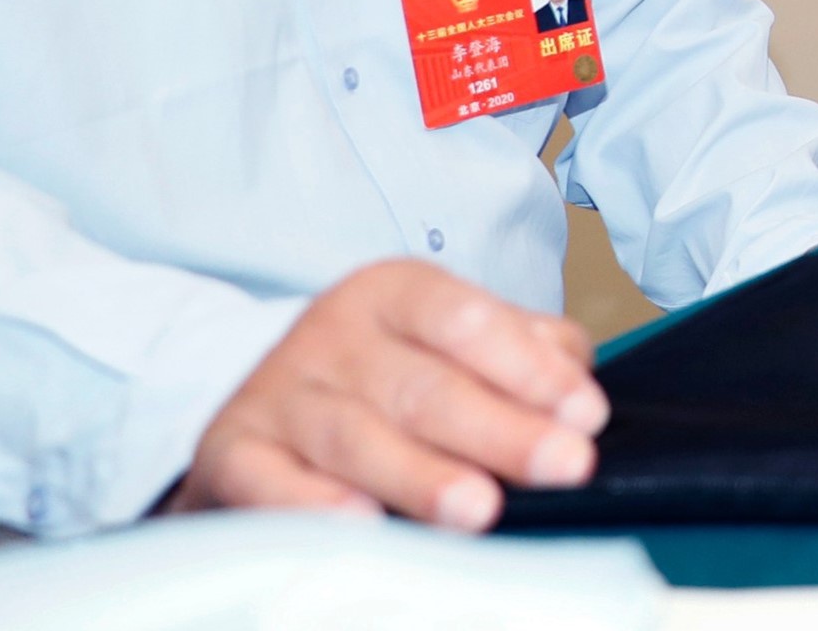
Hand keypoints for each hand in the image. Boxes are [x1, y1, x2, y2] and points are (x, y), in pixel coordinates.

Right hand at [169, 259, 605, 529]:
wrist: (267, 411)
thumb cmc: (390, 376)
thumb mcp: (458, 343)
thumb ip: (526, 354)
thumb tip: (577, 399)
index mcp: (395, 292)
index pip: (467, 320)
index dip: (529, 367)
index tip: (586, 416)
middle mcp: (333, 334)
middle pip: (424, 387)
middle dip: (501, 430)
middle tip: (563, 466)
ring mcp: (278, 393)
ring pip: (355, 437)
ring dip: (420, 475)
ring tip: (479, 509)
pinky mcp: (230, 452)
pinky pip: (268, 480)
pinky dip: (312, 505)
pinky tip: (361, 525)